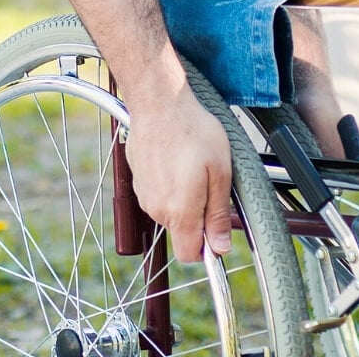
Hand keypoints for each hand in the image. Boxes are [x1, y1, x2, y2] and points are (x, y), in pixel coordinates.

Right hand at [126, 85, 232, 262]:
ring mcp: (144, 196)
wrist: (160, 104)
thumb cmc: (194, 132)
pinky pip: (159, 196)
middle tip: (210, 183)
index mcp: (180, 212)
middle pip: (182, 232)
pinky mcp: (138, 182)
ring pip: (171, 213)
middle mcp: (157, 209)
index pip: (190, 255)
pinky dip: (170, 186)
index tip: (216, 228)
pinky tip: (177, 161)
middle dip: (198, 217)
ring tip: (192, 167)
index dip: (207, 247)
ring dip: (184, 200)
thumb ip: (218, 215)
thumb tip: (220, 247)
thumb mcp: (220, 173)